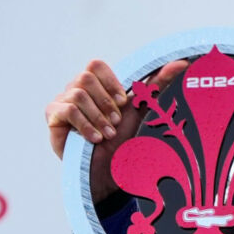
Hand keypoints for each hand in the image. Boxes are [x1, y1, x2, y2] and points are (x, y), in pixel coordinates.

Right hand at [45, 58, 186, 202]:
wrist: (110, 170)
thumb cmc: (122, 140)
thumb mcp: (142, 109)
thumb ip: (158, 84)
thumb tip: (181, 63)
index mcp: (96, 85)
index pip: (96, 65)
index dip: (111, 83)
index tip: (124, 103)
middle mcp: (76, 90)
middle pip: (86, 77)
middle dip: (106, 103)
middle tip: (116, 122)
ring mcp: (62, 102)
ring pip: (78, 94)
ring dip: (98, 117)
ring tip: (107, 134)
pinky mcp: (53, 117)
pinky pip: (67, 110)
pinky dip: (86, 125)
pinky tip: (95, 139)